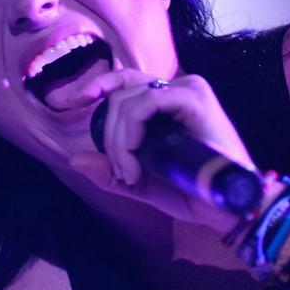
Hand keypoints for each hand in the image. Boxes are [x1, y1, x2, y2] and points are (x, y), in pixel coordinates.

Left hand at [68, 69, 256, 230]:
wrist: (227, 208)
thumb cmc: (192, 192)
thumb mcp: (141, 182)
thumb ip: (111, 170)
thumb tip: (73, 158)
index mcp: (165, 101)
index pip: (123, 81)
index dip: (93, 85)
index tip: (62, 101)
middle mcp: (177, 88)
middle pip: (120, 96)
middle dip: (110, 137)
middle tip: (122, 172)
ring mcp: (188, 90)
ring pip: (129, 101)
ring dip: (120, 142)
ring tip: (131, 174)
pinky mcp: (195, 99)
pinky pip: (147, 103)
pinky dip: (132, 132)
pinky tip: (136, 161)